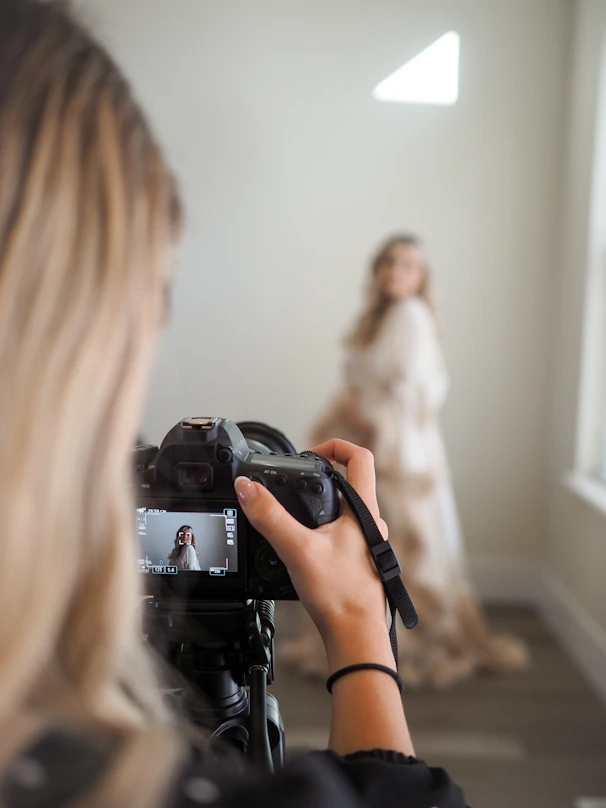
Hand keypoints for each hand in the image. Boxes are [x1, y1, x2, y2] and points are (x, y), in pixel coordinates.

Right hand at [234, 440, 387, 640]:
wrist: (356, 637)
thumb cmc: (341, 597)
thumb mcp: (298, 549)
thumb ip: (270, 517)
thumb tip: (248, 488)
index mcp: (364, 510)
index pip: (360, 458)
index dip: (335, 446)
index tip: (310, 453)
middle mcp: (371, 523)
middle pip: (350, 482)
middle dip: (321, 478)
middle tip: (294, 483)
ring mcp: (367, 543)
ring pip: (344, 510)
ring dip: (320, 506)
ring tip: (294, 514)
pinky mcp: (359, 560)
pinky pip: (341, 533)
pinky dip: (322, 529)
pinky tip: (303, 546)